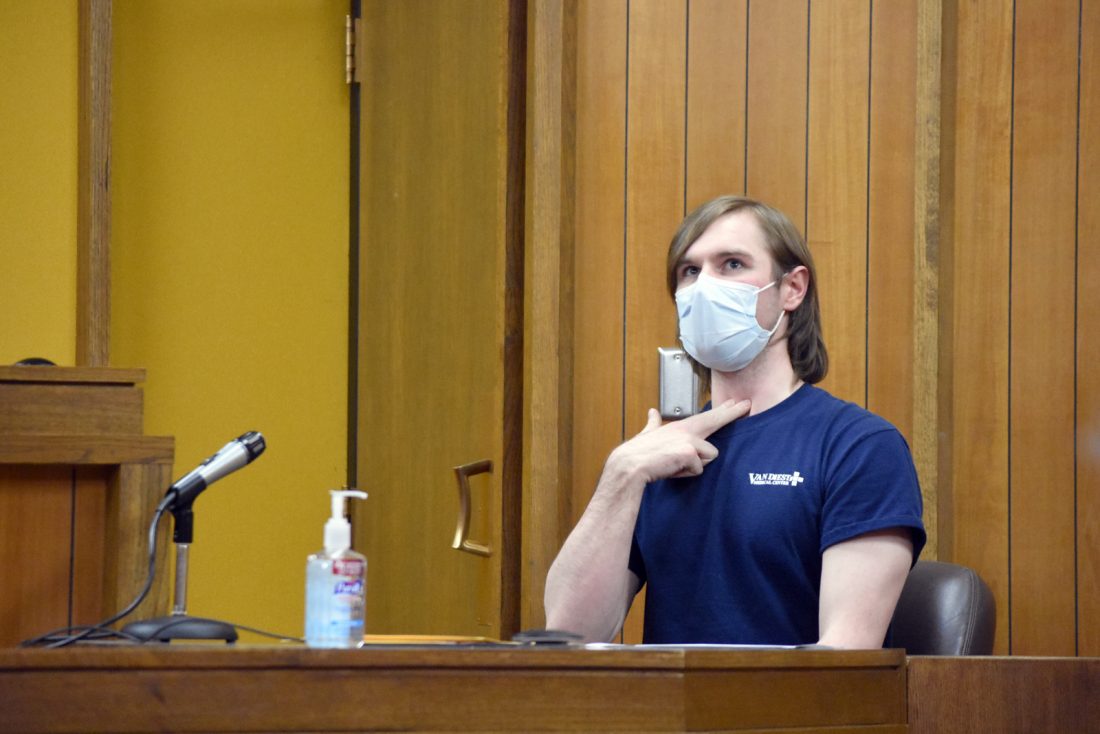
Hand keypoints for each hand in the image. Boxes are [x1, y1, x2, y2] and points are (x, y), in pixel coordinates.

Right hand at [606, 399, 750, 483]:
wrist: (630, 465)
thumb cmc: (638, 452)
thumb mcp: (648, 433)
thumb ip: (653, 423)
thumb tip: (652, 412)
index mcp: (679, 426)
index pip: (705, 416)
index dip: (722, 410)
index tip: (735, 402)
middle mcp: (686, 430)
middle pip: (715, 421)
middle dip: (732, 413)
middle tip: (747, 404)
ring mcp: (689, 440)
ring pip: (709, 457)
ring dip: (695, 465)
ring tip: (675, 464)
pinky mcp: (690, 454)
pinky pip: (698, 469)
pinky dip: (686, 474)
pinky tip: (672, 469)